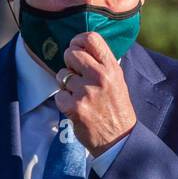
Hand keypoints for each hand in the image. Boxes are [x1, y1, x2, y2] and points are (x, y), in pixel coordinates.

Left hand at [53, 31, 136, 154]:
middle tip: (76, 76)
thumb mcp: (117, 81)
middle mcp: (100, 77)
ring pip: (62, 75)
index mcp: (111, 68)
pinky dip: (64, 101)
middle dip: (69, 63)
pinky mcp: (74, 107)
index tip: (76, 48)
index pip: (91, 38)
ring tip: (81, 96)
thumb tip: (81, 46)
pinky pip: (59, 94)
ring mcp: (86, 92)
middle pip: (71, 53)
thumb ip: (101, 63)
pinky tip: (76, 108)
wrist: (119, 140)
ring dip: (66, 85)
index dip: (78, 41)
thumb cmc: (116, 109)